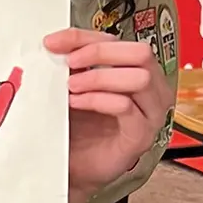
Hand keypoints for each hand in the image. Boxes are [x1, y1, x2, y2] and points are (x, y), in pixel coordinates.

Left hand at [44, 28, 173, 202]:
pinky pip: (127, 108)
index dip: (83, 37)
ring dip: (99, 78)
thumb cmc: (76, 123)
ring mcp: (150, 113)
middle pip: (140, 53)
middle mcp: (150, 89)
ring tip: (71, 87)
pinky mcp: (141, 136)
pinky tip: (77, 103)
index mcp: (133, 70)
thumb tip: (55, 43)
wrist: (73, 164)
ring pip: (139, 78)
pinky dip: (98, 100)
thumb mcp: (71, 84)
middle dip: (100, 52)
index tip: (53, 42)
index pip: (117, 39)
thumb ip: (71, 63)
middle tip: (69, 63)